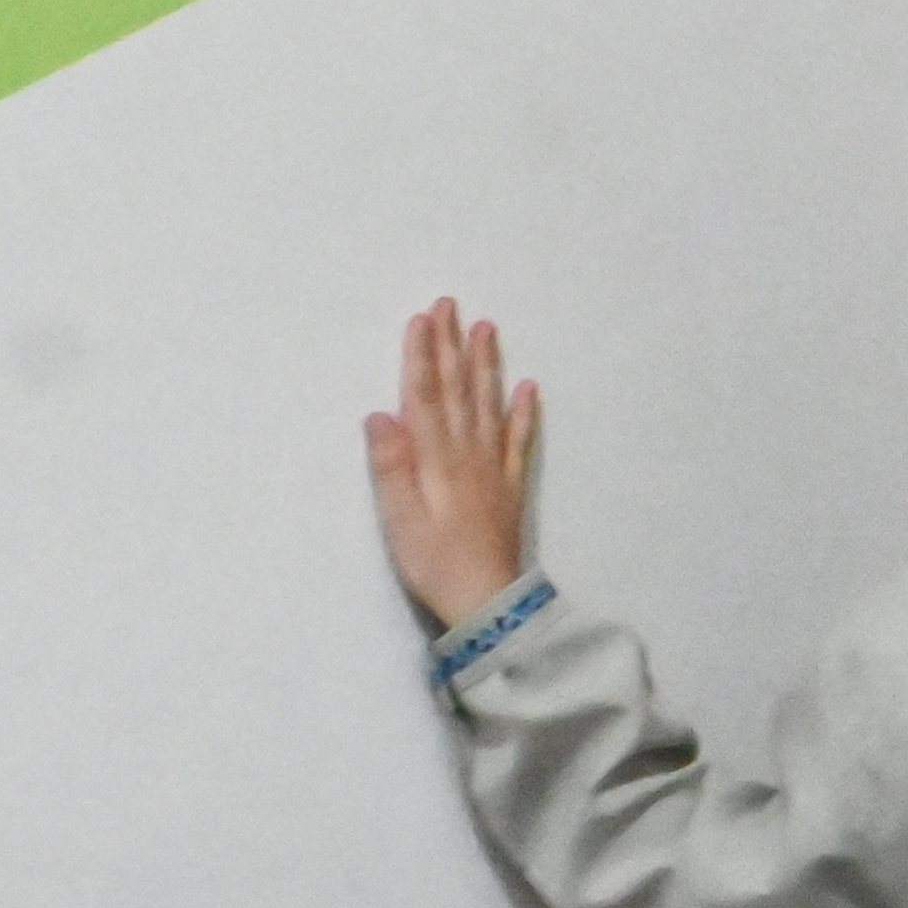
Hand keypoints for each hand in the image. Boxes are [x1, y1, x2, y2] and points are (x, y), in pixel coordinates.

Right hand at [363, 300, 539, 628]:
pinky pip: (519, 441)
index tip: (421, 318)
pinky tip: (528, 387)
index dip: (421, 356)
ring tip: (487, 328)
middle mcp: (467, 455)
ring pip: (488, 405)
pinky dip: (523, 412)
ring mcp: (493, 469)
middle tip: (451, 303)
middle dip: (451, 346)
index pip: (424, 396)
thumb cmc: (435, 565)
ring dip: (486, 365)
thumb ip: (390, 467)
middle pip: (457, 390)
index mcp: (436, 460)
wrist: (489, 603)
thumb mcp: (400, 521)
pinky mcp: (510, 488)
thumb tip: (378, 414)